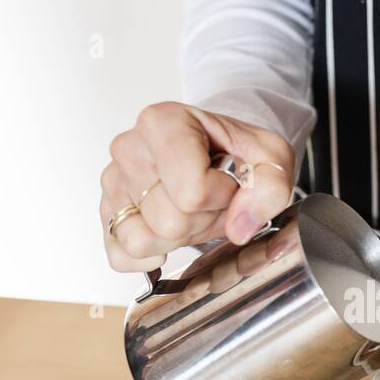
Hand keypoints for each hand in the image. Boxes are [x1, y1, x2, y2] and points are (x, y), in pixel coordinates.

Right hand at [99, 102, 294, 270]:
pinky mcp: (107, 213)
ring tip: (192, 212)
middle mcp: (129, 148)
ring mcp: (113, 182)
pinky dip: (150, 255)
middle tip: (212, 201)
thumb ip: (271, 187)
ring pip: (141, 241)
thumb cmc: (236, 152)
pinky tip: (169, 233)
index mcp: (164, 123)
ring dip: (177, 239)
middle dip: (202, 220)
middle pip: (168, 220)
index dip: (221, 199)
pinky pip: (121, 256)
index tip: (228, 183)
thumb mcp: (272, 157)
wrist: (217, 153)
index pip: (191, 191)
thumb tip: (240, 226)